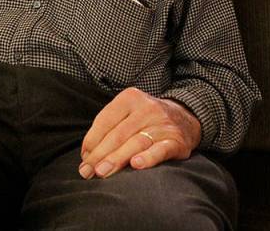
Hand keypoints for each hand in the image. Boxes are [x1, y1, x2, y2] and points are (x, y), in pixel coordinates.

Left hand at [79, 87, 200, 178]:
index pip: (105, 120)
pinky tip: (136, 165)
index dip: (92, 141)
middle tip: (87, 171)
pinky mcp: (177, 140)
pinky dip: (148, 158)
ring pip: (136, 142)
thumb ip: (109, 129)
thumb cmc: (147, 120)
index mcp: (129, 98)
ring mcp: (163, 124)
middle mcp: (147, 108)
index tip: (84, 159)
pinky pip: (160, 150)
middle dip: (100, 154)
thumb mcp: (128, 113)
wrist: (185, 117)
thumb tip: (87, 155)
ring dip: (117, 159)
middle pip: (118, 134)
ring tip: (102, 172)